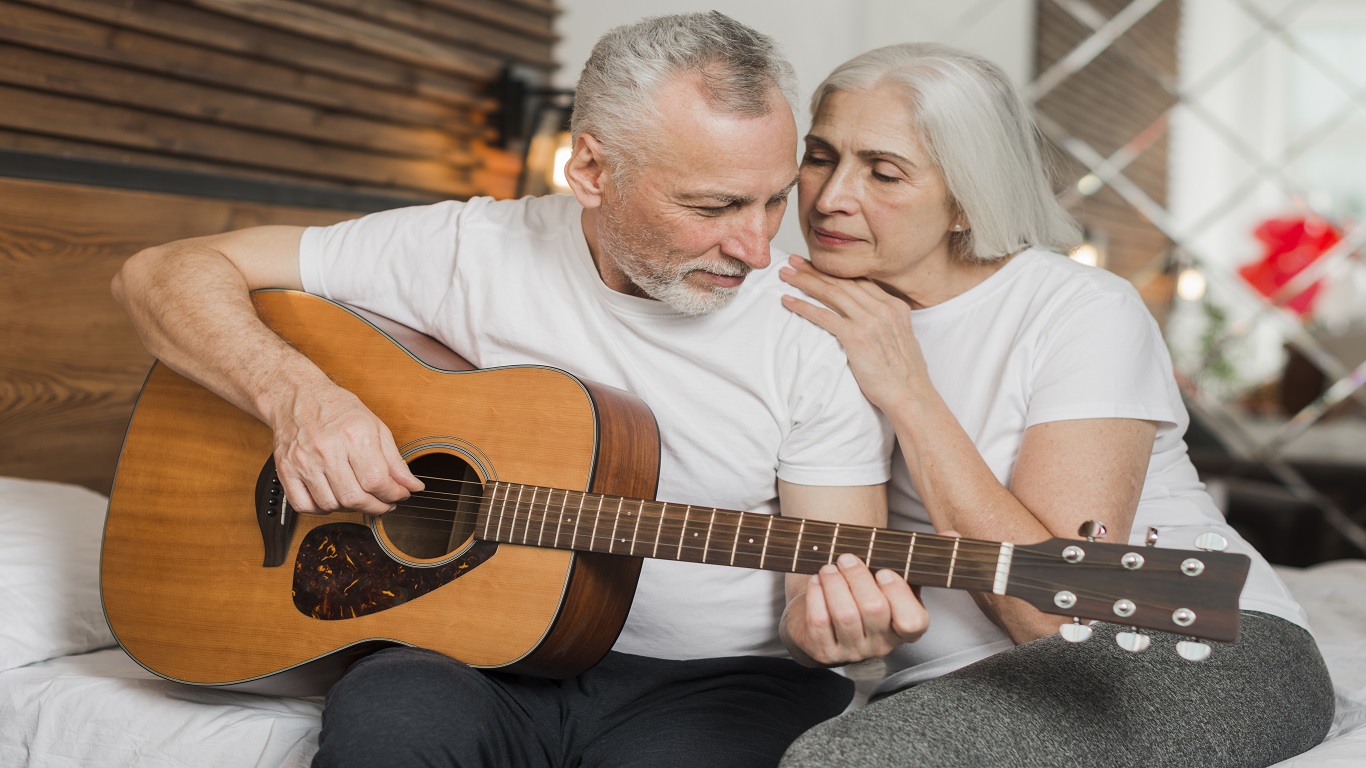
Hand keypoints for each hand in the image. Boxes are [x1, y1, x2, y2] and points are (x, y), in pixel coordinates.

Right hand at [269, 386, 422, 514]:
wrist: (298, 396)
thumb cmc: (337, 409)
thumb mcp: (375, 426)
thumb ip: (395, 460)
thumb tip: (412, 486)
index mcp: (354, 434)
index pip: (376, 480)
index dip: (393, 494)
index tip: (399, 495)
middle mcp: (327, 448)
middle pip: (354, 497)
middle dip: (376, 507)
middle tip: (384, 503)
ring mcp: (303, 461)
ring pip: (331, 505)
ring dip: (350, 508)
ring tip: (359, 497)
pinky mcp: (286, 469)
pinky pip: (304, 505)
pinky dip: (321, 509)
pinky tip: (332, 498)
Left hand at [779, 256, 925, 411]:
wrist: (910, 395)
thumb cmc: (904, 375)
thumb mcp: (902, 339)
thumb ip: (886, 323)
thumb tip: (871, 321)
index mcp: (894, 306)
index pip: (858, 281)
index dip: (834, 271)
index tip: (816, 264)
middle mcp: (883, 308)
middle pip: (842, 282)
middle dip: (815, 270)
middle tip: (793, 261)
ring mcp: (870, 321)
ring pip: (831, 293)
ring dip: (805, 282)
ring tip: (785, 275)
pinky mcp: (856, 336)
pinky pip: (823, 316)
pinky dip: (803, 307)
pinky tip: (788, 301)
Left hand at [782, 553, 928, 666]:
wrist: (825, 617)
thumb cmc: (866, 593)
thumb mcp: (896, 578)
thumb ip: (922, 558)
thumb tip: (952, 536)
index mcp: (907, 628)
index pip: (913, 622)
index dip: (898, 594)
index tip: (885, 571)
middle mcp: (882, 645)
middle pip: (873, 610)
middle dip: (857, 576)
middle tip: (847, 557)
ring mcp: (853, 652)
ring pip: (845, 615)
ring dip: (834, 582)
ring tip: (830, 567)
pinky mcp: (824, 652)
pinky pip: (819, 622)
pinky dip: (816, 595)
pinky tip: (817, 582)